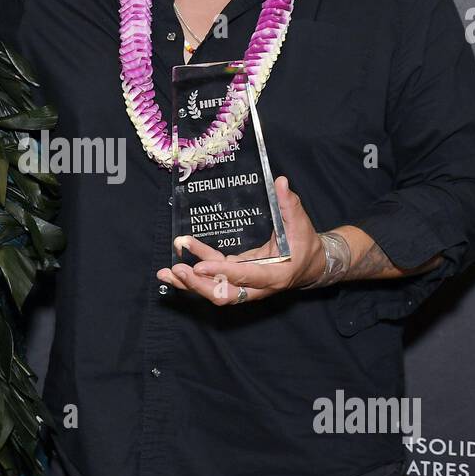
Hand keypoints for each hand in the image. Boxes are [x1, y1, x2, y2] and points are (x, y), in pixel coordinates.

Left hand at [156, 176, 326, 305]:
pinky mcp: (233, 279)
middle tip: (179, 269)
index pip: (245, 275)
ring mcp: (243, 285)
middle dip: (199, 284)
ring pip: (213, 290)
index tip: (199, 266)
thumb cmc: (304, 243)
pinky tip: (173, 269)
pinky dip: (192, 277)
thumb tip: (281, 182)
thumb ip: (289, 204)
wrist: (309, 265)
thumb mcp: (300, 223)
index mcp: (274, 274)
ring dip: (189, 283)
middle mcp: (256, 286)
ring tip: (165, 272)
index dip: (222, 272)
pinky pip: (211, 281)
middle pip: (224, 293)